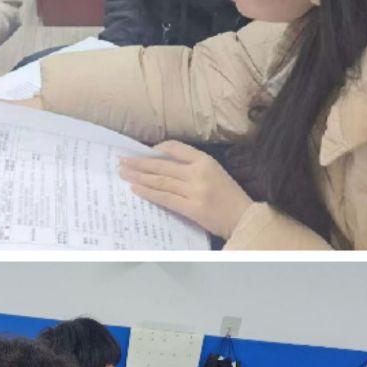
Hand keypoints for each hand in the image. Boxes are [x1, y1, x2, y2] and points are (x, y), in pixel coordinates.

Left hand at [119, 141, 253, 238]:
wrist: (244, 218)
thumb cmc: (230, 197)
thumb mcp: (215, 173)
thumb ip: (193, 168)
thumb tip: (164, 166)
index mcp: (206, 161)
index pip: (175, 148)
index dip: (156, 149)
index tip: (143, 152)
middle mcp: (199, 173)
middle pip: (162, 165)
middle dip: (139, 163)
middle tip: (122, 160)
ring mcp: (195, 191)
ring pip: (160, 181)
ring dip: (139, 176)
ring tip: (124, 173)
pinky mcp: (192, 208)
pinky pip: (165, 198)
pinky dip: (148, 193)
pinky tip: (136, 189)